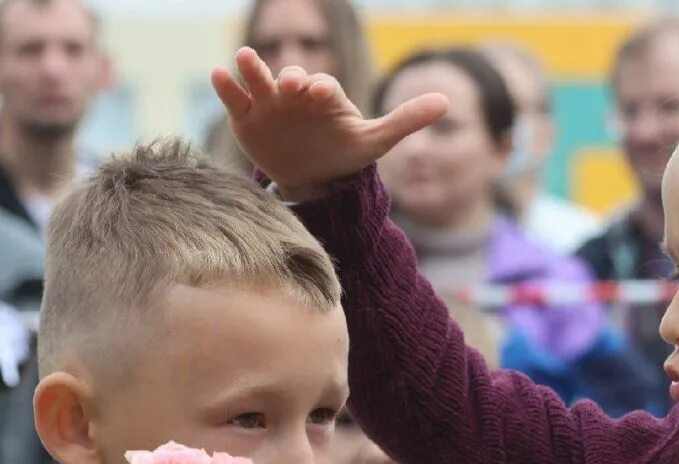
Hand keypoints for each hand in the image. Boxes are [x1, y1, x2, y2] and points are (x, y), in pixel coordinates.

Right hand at [211, 47, 448, 201]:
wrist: (313, 175)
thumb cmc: (344, 153)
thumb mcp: (376, 141)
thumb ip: (406, 120)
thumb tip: (445, 100)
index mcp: (326, 97)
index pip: (325, 88)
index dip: (323, 89)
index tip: (321, 93)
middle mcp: (296, 94)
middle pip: (292, 81)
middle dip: (291, 79)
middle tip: (290, 83)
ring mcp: (270, 104)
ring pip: (260, 82)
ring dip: (253, 70)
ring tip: (243, 58)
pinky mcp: (247, 117)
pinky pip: (236, 100)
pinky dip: (227, 87)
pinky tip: (218, 75)